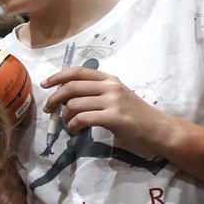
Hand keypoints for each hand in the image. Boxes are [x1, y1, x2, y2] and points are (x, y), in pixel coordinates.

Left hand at [41, 67, 164, 154]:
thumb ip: (95, 94)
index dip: (58, 76)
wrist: (159, 129)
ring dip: (65, 117)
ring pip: (74, 104)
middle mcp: (110, 86)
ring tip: (69, 126)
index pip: (78, 72)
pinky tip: (76, 131)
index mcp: (109, 79)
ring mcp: (113, 101)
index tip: (45, 84)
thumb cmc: (135, 115)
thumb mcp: (116, 97)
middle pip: (71, 87)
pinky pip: (82, 119)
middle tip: (48, 110)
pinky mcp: (114, 117)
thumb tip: (66, 99)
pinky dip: (73, 126)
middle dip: (54, 99)